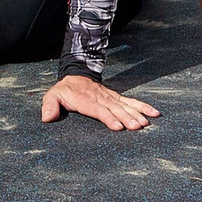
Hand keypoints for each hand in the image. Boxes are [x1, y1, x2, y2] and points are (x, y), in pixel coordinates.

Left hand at [42, 75, 159, 130]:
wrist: (77, 75)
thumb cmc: (65, 90)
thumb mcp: (52, 95)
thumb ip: (50, 105)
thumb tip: (46, 117)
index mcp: (86, 100)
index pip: (99, 110)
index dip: (108, 117)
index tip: (118, 126)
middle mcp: (101, 99)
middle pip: (116, 109)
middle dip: (127, 118)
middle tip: (138, 127)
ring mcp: (111, 98)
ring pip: (126, 105)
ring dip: (137, 114)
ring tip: (147, 123)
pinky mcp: (117, 98)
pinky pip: (132, 102)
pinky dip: (143, 107)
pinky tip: (154, 113)